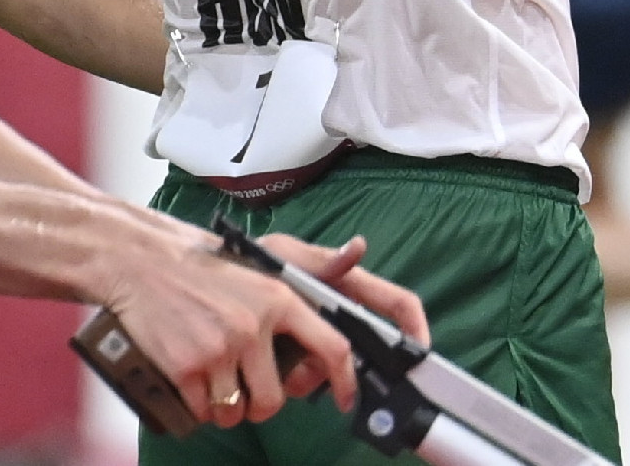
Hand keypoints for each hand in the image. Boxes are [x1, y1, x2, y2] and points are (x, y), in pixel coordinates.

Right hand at [96, 219, 360, 429]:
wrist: (147, 264)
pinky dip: (200, 406)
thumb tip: (357, 253)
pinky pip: (202, 411)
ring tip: (221, 386)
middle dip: (262, 406)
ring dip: (229, 410)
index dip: (344, 380)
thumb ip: (315, 271)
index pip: (331, 347)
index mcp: (282, 299)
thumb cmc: (211, 267)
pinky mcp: (185, 366)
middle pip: (274, 399)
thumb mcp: (269, 262)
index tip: (345, 399)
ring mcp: (219, 348)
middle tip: (251, 393)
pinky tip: (197, 383)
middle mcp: (254, 326)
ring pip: (236, 411)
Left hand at [261, 233, 431, 385]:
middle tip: (321, 381)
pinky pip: (305, 379)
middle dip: (346, 369)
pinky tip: (275, 377)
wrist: (210, 285)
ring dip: (312, 378)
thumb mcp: (284, 255)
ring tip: (284, 375)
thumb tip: (359, 246)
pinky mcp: (293, 355)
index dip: (414, 324)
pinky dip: (294, 383)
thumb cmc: (252, 262)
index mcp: (346, 285)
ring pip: (332, 368)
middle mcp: (338, 314)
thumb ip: (322, 260)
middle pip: (362, 348)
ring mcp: (317, 336)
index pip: (395, 302)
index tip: (419, 351)